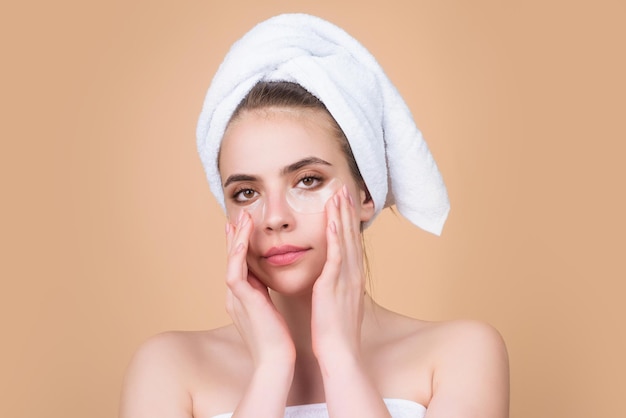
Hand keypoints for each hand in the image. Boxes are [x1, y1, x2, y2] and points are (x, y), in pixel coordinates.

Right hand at [225, 211, 295, 367]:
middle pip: (231, 259)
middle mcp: (235, 296)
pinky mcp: (242, 302)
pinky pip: (235, 273)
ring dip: (236, 239)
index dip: (240, 245)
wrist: (277, 361)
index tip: (244, 227)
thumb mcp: (269, 310)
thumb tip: (268, 281)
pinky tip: (242, 240)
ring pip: (231, 262)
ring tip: (242, 219)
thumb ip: (265, 295)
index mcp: (243, 298)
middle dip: (234, 237)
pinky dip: (238, 255)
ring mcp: (235, 299)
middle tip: (238, 216)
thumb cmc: (278, 339)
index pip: (240, 265)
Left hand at [311, 185, 365, 361]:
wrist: (340, 353)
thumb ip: (335, 286)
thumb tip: (330, 278)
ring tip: (339, 195)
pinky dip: (335, 238)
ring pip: (345, 241)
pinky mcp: (334, 286)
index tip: (345, 203)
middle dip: (347, 211)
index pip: (351, 243)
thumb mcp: (337, 303)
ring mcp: (346, 279)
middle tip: (344, 189)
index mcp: (352, 278)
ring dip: (342, 216)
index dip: (348, 221)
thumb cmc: (336, 332)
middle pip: (351, 236)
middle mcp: (353, 274)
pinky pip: (336, 257)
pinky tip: (331, 222)